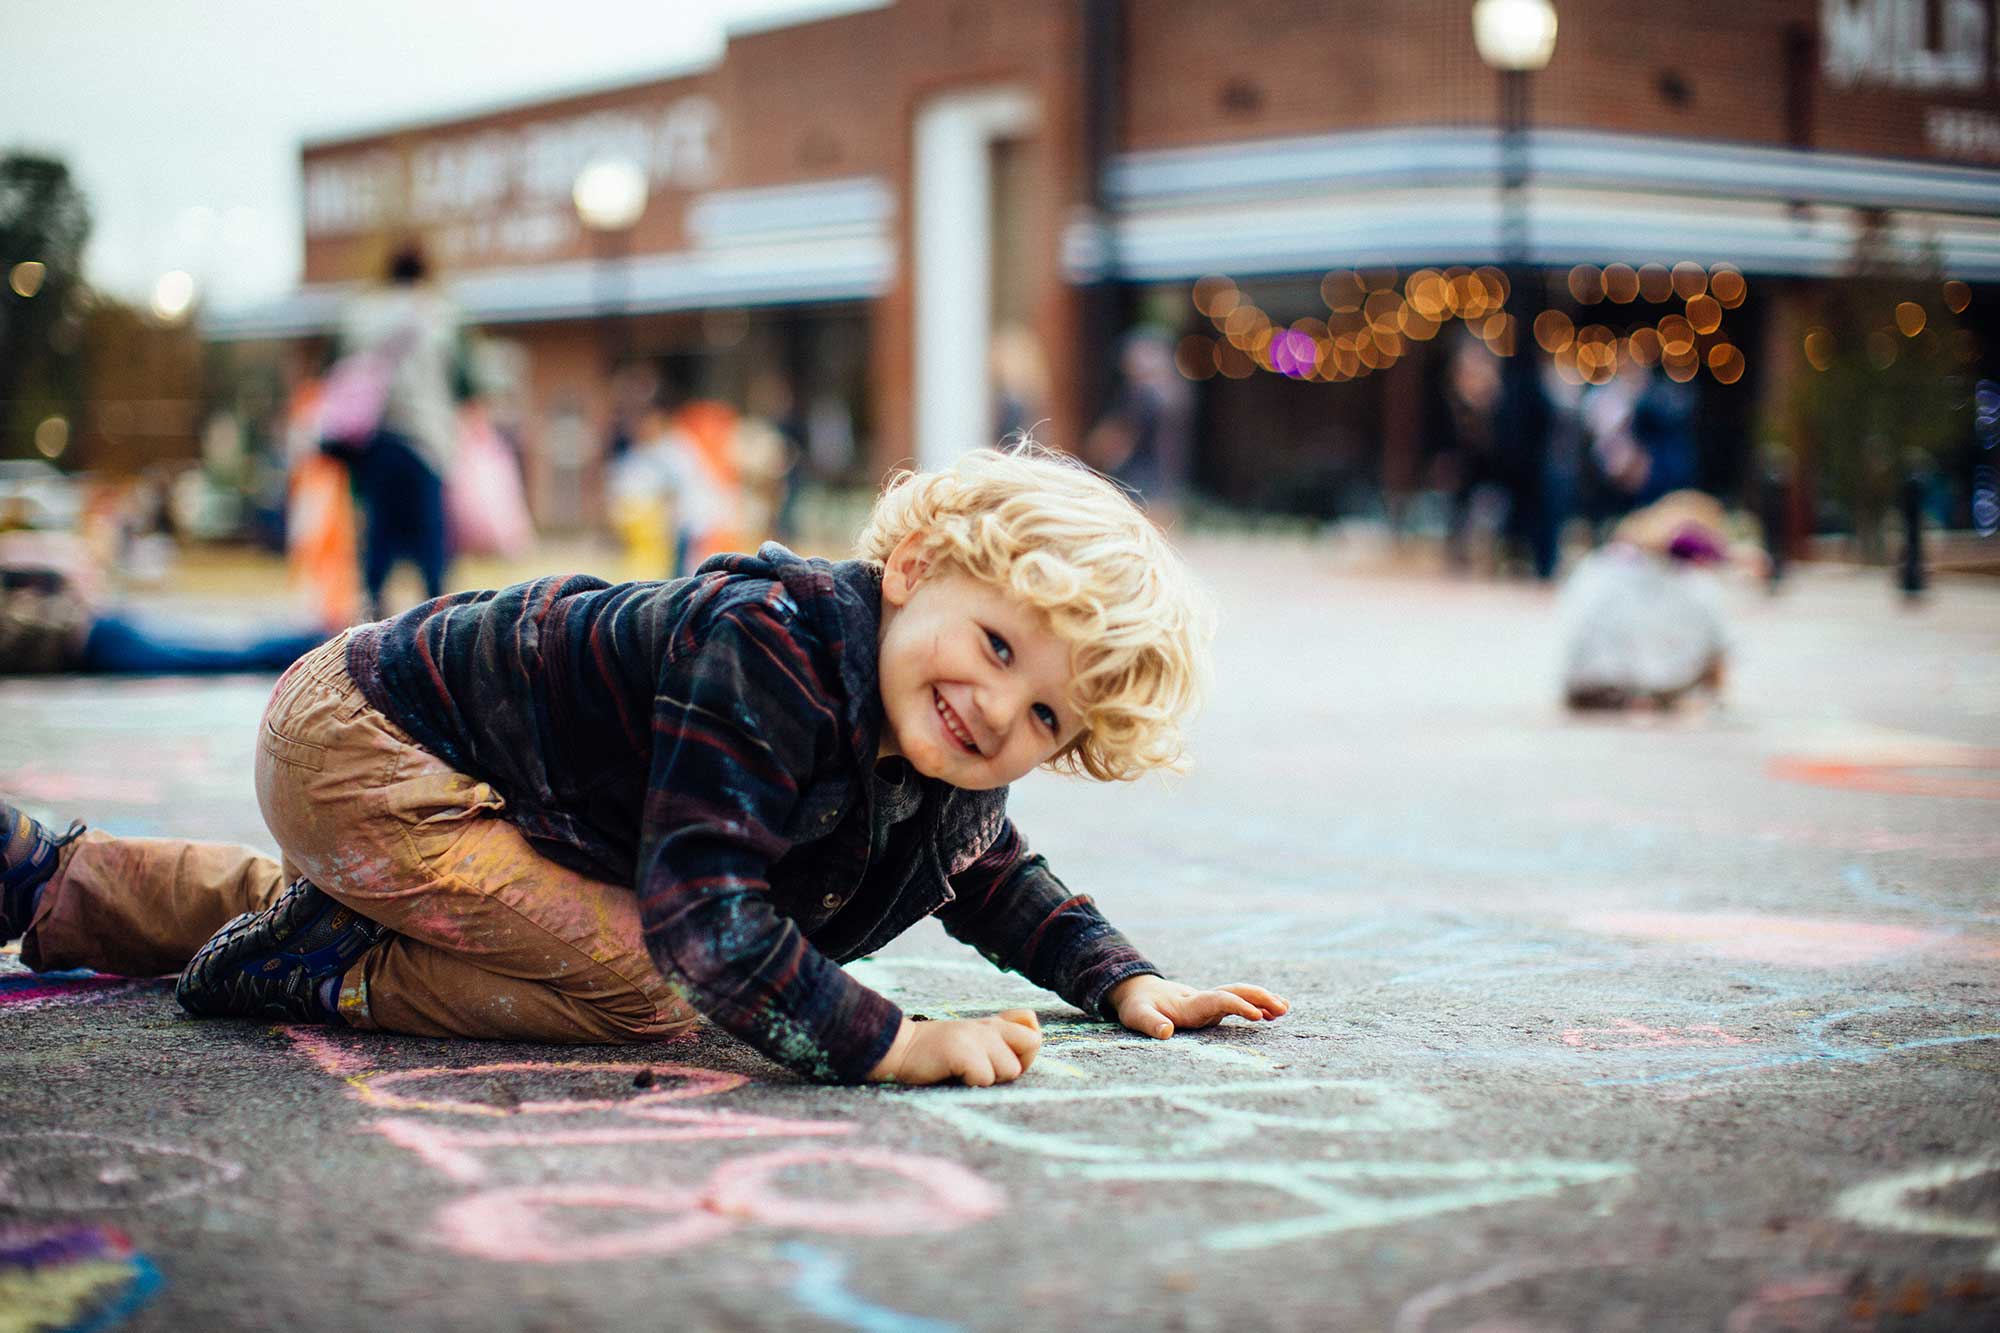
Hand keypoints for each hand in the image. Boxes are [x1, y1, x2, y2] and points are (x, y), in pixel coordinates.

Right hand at [867, 1009, 1041, 1086]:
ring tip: (964, 1074)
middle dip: (1013, 1066)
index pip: (1032, 1024)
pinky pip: (985, 1078)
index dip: (1025, 1049)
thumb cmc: (936, 1055)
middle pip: (1032, 1044)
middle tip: (984, 1070)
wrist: (899, 1050)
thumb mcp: (971, 1041)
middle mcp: (987, 1026)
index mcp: (992, 1024)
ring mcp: (975, 1036)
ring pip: (1010, 1069)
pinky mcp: (961, 1050)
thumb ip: (1000, 1040)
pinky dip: (971, 1084)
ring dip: (989, 1080)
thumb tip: (1030, 1044)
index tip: (1001, 1057)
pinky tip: (953, 1075)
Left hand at [1109, 975, 1288, 1039]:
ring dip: (1261, 1000)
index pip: (1219, 1000)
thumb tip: (1166, 1032)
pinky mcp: (1211, 1007)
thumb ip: (1151, 1023)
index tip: (1257, 1016)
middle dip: (1258, 998)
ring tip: (1284, 1009)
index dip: (1237, 1006)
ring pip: (1239, 996)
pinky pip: (1237, 1003)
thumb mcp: (1138, 1015)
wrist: (1138, 990)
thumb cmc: (1138, 1006)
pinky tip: (1272, 1013)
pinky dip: (1255, 1005)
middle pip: (1235, 993)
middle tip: (1281, 1009)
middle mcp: (1203, 1000)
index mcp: (1189, 1004)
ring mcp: (1209, 1002)